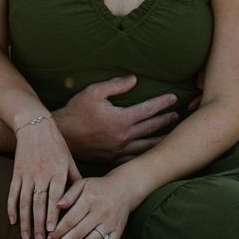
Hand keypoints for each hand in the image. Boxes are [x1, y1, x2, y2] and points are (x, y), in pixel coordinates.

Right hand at [9, 117, 80, 238]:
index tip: (54, 231)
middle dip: (39, 223)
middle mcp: (42, 173)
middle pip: (39, 203)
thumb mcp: (69, 159)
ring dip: (25, 220)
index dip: (54, 214)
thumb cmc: (56, 144)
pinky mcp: (17, 172)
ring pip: (25, 201)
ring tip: (26, 236)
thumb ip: (75, 179)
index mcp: (58, 171)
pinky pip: (13, 193)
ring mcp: (28, 173)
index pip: (56, 197)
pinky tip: (12, 220)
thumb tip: (83, 199)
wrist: (35, 126)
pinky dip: (11, 207)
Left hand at [47, 173, 133, 238]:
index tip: (49, 238)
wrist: (124, 187)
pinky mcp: (119, 231)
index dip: (58, 231)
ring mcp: (110, 223)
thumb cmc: (99, 186)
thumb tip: (56, 206)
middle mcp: (100, 212)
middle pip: (79, 233)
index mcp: (89, 199)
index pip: (70, 219)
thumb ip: (69, 194)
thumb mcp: (83, 183)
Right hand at [55, 76, 178, 162]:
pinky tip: (150, 154)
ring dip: (160, 139)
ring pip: (146, 146)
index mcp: (121, 119)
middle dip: (165, 120)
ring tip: (171, 135)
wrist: (62, 136)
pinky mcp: (112, 159)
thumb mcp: (94, 92)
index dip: (162, 103)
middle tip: (176, 114)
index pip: (147, 109)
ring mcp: (118, 150)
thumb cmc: (76, 111)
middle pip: (150, 128)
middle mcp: (123, 137)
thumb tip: (134, 79)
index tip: (173, 98)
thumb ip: (116, 85)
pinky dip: (145, 155)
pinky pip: (134, 159)